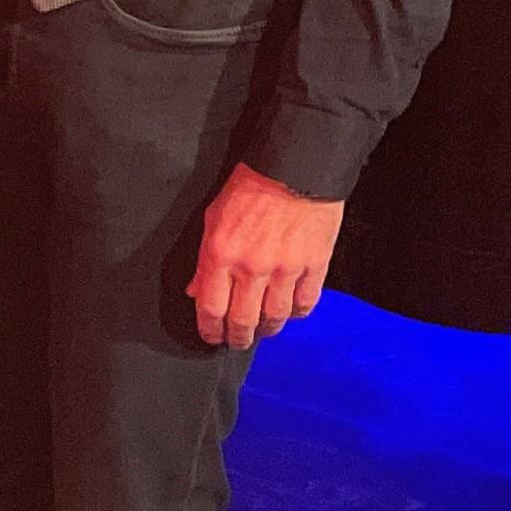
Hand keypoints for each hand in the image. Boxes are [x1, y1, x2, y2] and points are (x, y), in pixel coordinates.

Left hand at [189, 161, 342, 348]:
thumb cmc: (249, 188)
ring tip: (263, 330)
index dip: (209, 330)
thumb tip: (195, 290)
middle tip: (237, 342)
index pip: (210, 308)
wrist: (295, 168)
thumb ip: (204, 259)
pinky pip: (306, 302)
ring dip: (268, 329)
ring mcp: (286, 268)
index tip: (211, 337)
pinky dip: (298, 313)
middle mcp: (252, 267)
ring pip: (276, 317)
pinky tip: (291, 312)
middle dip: (237, 338)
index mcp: (221, 255)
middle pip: (243, 321)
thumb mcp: (212, 219)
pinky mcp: (315, 264)